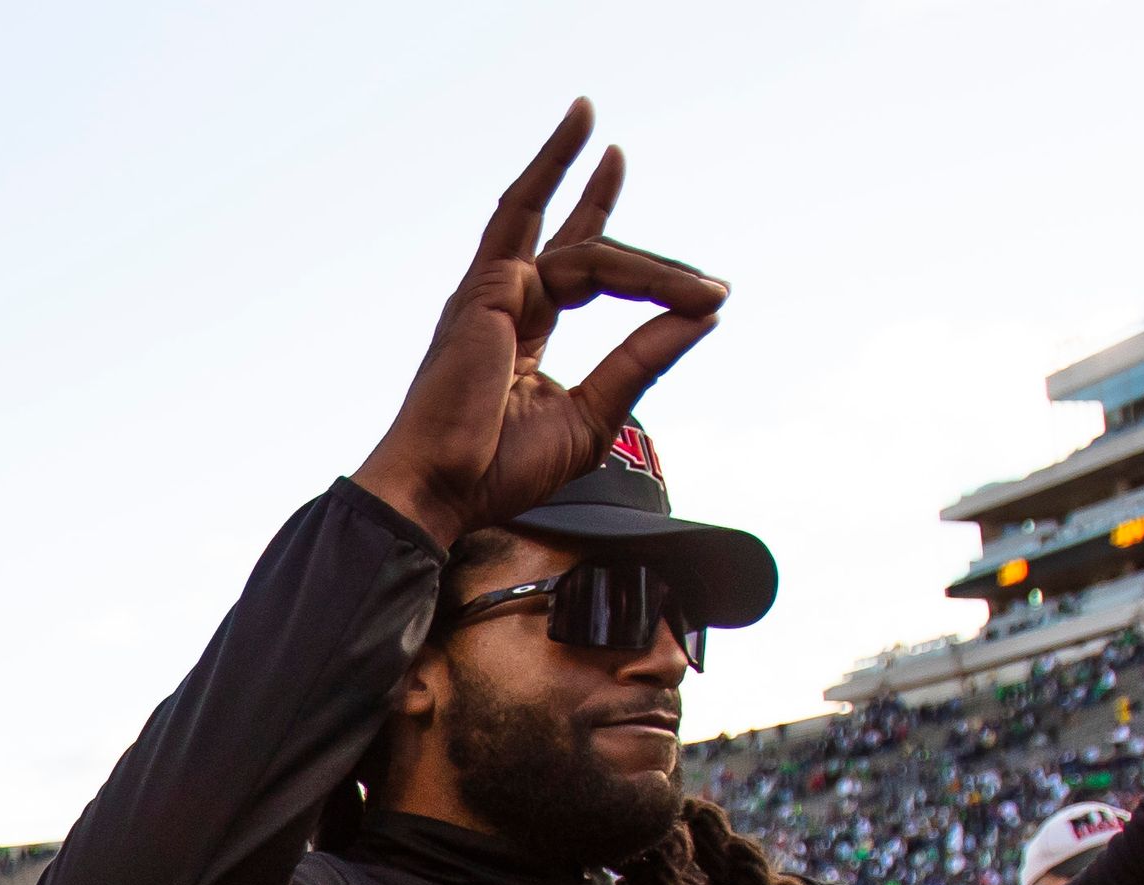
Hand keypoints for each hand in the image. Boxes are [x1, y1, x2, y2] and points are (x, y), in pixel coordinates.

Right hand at [352, 100, 727, 550]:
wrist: (440, 489)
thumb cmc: (498, 469)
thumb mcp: (593, 415)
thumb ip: (641, 361)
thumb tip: (704, 315)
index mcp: (519, 337)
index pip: (577, 278)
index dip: (631, 266)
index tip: (697, 288)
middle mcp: (502, 304)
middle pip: (565, 238)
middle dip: (593, 195)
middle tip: (624, 165)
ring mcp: (493, 293)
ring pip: (585, 249)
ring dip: (649, 268)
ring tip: (703, 290)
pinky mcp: (489, 290)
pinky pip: (555, 240)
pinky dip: (574, 189)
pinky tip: (590, 135)